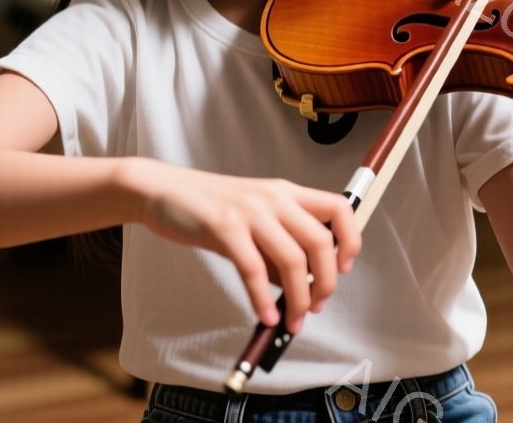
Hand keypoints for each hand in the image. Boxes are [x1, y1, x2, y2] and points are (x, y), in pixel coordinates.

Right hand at [127, 161, 360, 332]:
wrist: (162, 190)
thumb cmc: (209, 208)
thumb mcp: (252, 221)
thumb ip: (277, 249)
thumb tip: (301, 288)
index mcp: (286, 192)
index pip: (339, 208)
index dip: (350, 240)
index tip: (343, 269)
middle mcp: (274, 198)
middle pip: (321, 242)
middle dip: (326, 283)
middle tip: (316, 307)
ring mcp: (250, 211)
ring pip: (292, 260)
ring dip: (298, 299)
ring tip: (292, 321)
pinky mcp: (224, 227)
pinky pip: (253, 270)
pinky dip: (262, 299)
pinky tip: (265, 315)